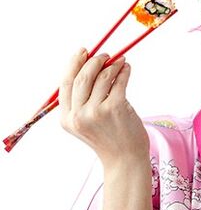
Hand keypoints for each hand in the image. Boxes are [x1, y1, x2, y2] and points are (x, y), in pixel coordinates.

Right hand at [59, 48, 148, 165]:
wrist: (125, 158)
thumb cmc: (109, 137)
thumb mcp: (87, 122)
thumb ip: (83, 99)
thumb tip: (91, 64)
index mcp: (67, 118)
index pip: (65, 84)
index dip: (74, 64)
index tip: (83, 51)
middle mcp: (78, 115)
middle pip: (82, 77)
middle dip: (94, 61)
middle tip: (106, 55)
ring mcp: (96, 112)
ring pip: (103, 77)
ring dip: (113, 65)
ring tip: (121, 61)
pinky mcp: (115, 108)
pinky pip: (119, 81)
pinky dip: (124, 71)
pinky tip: (127, 68)